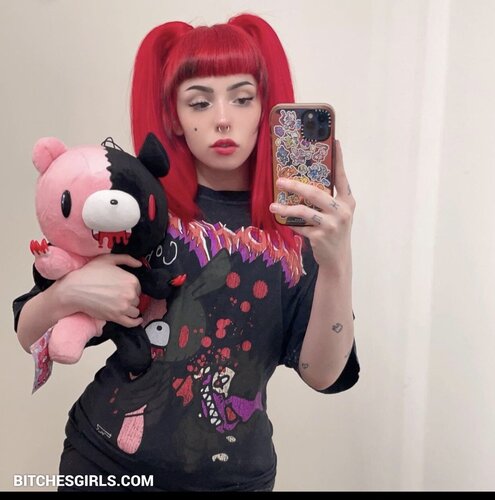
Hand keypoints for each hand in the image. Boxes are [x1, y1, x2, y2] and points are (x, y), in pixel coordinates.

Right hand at [56, 254, 143, 327]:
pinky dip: (136, 322)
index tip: (122, 288)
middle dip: (129, 298)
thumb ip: (126, 259)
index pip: (138, 287)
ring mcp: (123, 307)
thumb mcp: (108, 259)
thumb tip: (139, 264)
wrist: (74, 289)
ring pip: (135, 310)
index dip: (130, 288)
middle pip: (136, 299)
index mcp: (131, 280)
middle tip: (118, 296)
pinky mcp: (116, 317)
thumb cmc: (89, 273)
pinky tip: (137, 319)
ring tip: (121, 305)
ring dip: (130, 308)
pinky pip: (131, 322)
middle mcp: (130, 294)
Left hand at [269, 141, 355, 272]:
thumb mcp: (337, 213)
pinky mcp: (320, 237)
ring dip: (286, 207)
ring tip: (273, 205)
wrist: (337, 259)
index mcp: (347, 201)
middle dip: (296, 185)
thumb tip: (304, 182)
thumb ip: (328, 199)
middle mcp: (342, 211)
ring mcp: (331, 225)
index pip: (342, 177)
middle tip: (280, 181)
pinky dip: (291, 224)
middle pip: (316, 193)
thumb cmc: (334, 231)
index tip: (335, 142)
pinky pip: (300, 226)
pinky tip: (282, 221)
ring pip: (304, 211)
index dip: (339, 160)